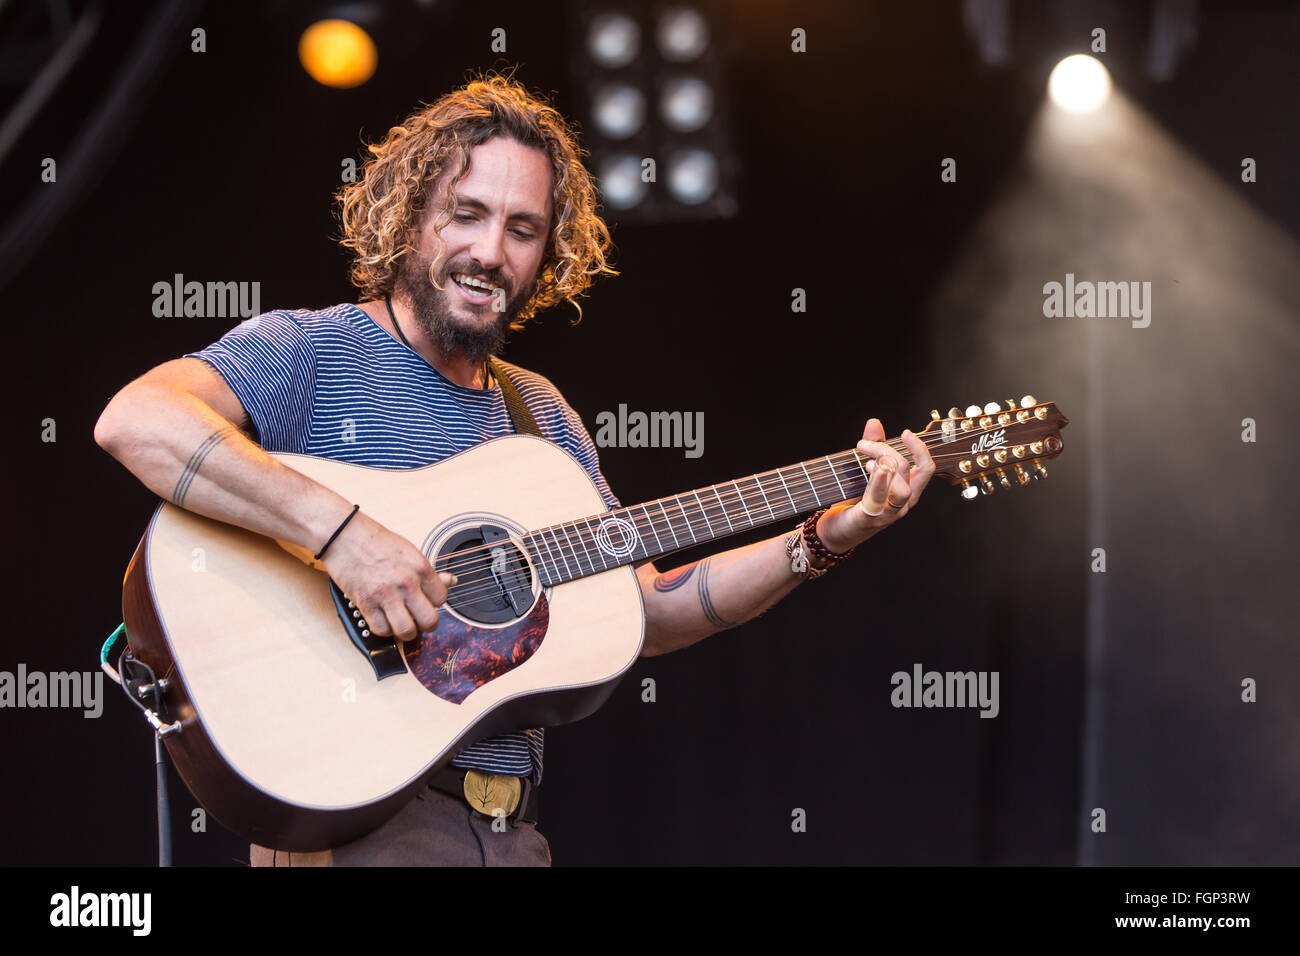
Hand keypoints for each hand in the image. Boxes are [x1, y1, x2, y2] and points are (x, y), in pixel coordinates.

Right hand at [319, 509, 452, 640]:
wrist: (345, 536)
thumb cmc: (375, 541)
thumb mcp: (409, 551)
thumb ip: (428, 571)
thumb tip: (450, 581)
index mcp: (420, 567)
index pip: (441, 599)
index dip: (435, 603)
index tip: (427, 601)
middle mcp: (406, 582)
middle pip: (429, 620)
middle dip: (427, 624)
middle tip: (420, 620)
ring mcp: (386, 594)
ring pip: (407, 631)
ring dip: (406, 632)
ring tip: (403, 623)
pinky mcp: (366, 603)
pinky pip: (381, 630)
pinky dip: (384, 629)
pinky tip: (384, 620)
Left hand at [816, 418, 935, 553]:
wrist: (833, 533)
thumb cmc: (851, 503)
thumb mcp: (862, 472)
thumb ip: (872, 448)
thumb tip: (874, 422)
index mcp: (906, 492)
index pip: (926, 468)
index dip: (920, 448)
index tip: (906, 432)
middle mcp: (902, 505)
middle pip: (915, 473)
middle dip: (891, 450)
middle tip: (864, 444)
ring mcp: (888, 515)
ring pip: (903, 489)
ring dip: (886, 467)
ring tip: (864, 462)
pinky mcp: (869, 520)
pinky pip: (880, 501)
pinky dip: (878, 483)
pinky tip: (870, 467)